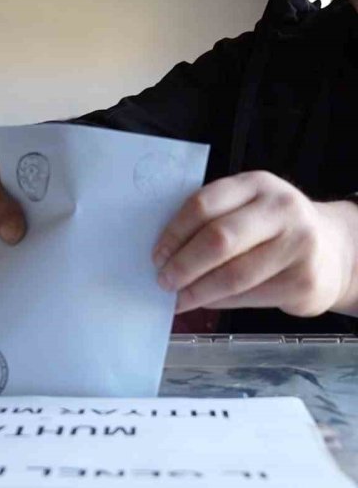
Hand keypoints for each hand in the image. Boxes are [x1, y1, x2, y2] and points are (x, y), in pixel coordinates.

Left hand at [154, 171, 357, 317]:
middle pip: (219, 239)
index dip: (174, 233)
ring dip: (198, 291)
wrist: (332, 250)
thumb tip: (164, 254)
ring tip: (178, 298)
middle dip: (183, 265)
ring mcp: (298, 245)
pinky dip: (219, 302)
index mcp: (256, 185)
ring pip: (233, 275)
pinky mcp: (303, 280)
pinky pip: (249, 296)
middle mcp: (281, 209)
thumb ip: (211, 220)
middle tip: (163, 280)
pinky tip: (205, 302)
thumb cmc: (271, 229)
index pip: (204, 205)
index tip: (156, 255)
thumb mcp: (246, 208)